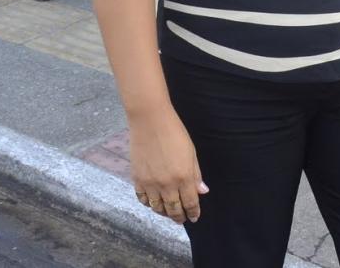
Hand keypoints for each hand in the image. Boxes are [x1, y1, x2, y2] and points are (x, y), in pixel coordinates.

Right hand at [127, 108, 207, 223]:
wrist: (150, 121)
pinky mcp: (137, 179)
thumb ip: (196, 174)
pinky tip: (153, 202)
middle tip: (181, 219)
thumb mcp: (191, 152)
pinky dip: (149, 204)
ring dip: (164, 212)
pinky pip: (143, 199)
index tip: (194, 217)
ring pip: (157, 207)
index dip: (193, 212)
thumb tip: (202, 191)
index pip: (190, 203)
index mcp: (184, 177)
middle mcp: (167, 184)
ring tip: (168, 212)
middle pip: (173, 209)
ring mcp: (150, 183)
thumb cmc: (174, 132)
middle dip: (179, 217)